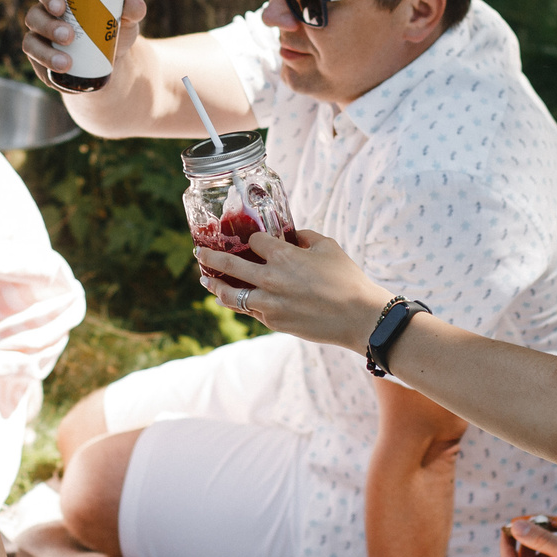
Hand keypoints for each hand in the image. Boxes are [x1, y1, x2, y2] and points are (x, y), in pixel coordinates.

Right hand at [21, 0, 147, 85]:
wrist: (109, 62)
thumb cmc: (111, 30)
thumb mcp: (124, 20)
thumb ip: (131, 10)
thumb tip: (137, 5)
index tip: (61, 7)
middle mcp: (44, 17)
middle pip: (35, 17)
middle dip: (49, 26)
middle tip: (69, 37)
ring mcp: (40, 41)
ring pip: (31, 44)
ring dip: (45, 53)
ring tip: (66, 63)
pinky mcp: (41, 63)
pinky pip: (37, 67)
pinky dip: (46, 71)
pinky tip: (60, 75)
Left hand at [193, 228, 390, 350]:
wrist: (358, 316)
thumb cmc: (347, 278)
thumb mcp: (328, 247)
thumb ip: (304, 237)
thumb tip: (291, 235)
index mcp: (283, 255)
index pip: (253, 241)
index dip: (251, 238)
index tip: (248, 239)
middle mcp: (269, 278)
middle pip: (229, 266)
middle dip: (210, 257)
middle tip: (199, 252)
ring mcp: (268, 303)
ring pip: (230, 294)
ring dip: (215, 285)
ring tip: (205, 280)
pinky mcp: (272, 321)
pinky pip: (248, 310)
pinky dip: (237, 303)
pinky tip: (229, 299)